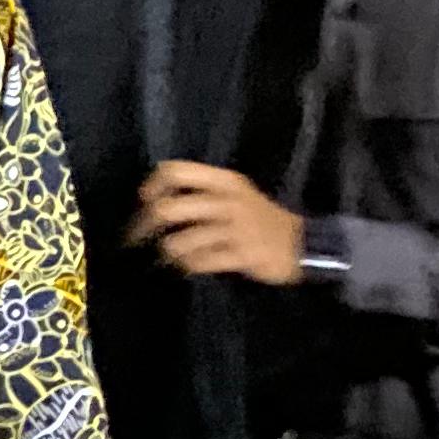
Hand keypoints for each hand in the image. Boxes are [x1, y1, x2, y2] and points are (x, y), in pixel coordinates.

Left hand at [130, 161, 305, 285]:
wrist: (303, 244)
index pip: (175, 171)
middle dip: (142, 227)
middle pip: (166, 209)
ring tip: (169, 256)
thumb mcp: (234, 194)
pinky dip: (188, 266)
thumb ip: (199, 191)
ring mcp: (235, 229)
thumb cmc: (257, 218)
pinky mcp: (243, 255)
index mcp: (224, 181)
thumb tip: (150, 200)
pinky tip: (191, 266)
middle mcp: (227, 201)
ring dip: (167, 252)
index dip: (151, 186)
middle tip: (135, 239)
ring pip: (178, 241)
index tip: (143, 202)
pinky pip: (199, 263)